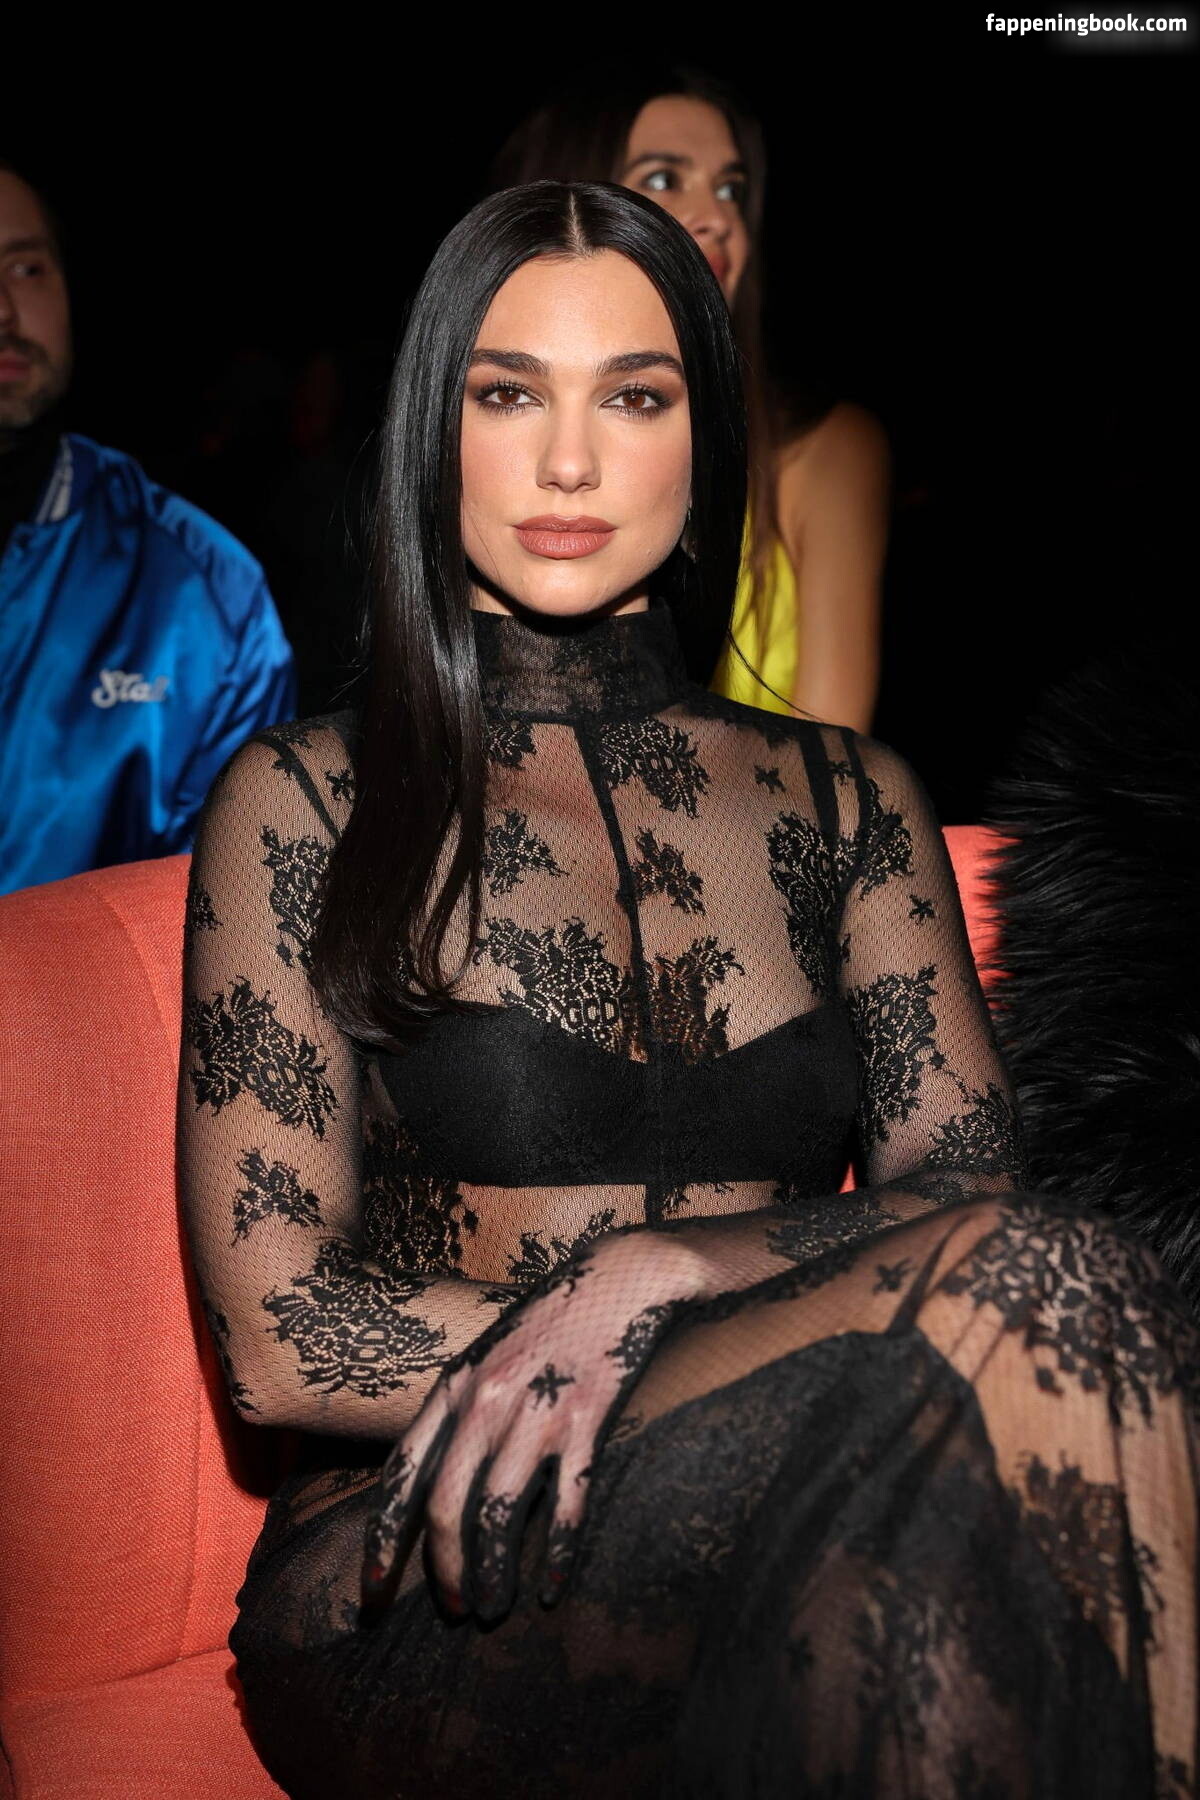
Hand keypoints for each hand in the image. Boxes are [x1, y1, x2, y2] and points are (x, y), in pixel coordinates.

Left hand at [360, 1230, 707, 1622]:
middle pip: (447, 1505)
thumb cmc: (549, 1321)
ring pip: (499, 1513)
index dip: (383, 1537)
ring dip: (493, 1573)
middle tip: (454, 1612)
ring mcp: (538, 1411)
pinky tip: (551, 1588)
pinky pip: (566, 1503)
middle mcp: (487, 1400)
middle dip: (444, 1571)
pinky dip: (557, 1554)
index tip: (373, 1589)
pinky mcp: (588, 1420)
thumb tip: (432, 1481)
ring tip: (496, 1607)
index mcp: (454, 1385)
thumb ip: (459, 1409)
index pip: (403, 1473)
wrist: (618, 1277)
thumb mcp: (488, 1355)